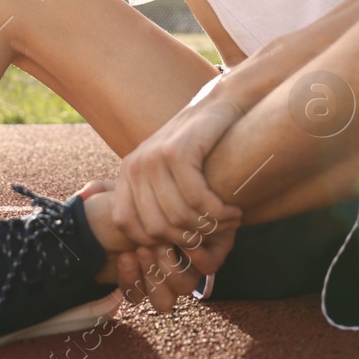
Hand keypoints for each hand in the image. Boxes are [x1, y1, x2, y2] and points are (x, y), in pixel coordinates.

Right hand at [79, 180, 237, 313]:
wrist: (185, 167)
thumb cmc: (148, 182)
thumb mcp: (122, 188)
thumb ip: (100, 191)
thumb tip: (86, 192)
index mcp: (148, 264)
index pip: (138, 293)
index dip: (131, 282)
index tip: (125, 256)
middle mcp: (172, 267)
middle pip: (163, 300)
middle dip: (149, 278)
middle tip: (143, 252)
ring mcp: (195, 260)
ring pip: (184, 288)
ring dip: (169, 271)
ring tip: (160, 247)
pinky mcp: (219, 246)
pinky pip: (208, 268)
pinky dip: (197, 260)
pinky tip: (188, 244)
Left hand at [106, 98, 243, 269]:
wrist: (221, 105)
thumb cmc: (200, 148)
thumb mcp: (168, 175)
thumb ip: (156, 204)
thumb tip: (153, 252)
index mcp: (127, 174)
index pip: (127, 226)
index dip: (158, 242)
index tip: (187, 238)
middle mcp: (134, 165)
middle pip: (156, 227)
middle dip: (190, 238)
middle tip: (216, 234)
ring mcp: (154, 157)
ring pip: (178, 216)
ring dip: (209, 227)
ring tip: (230, 221)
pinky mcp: (179, 151)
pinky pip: (196, 199)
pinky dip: (218, 213)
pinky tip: (232, 211)